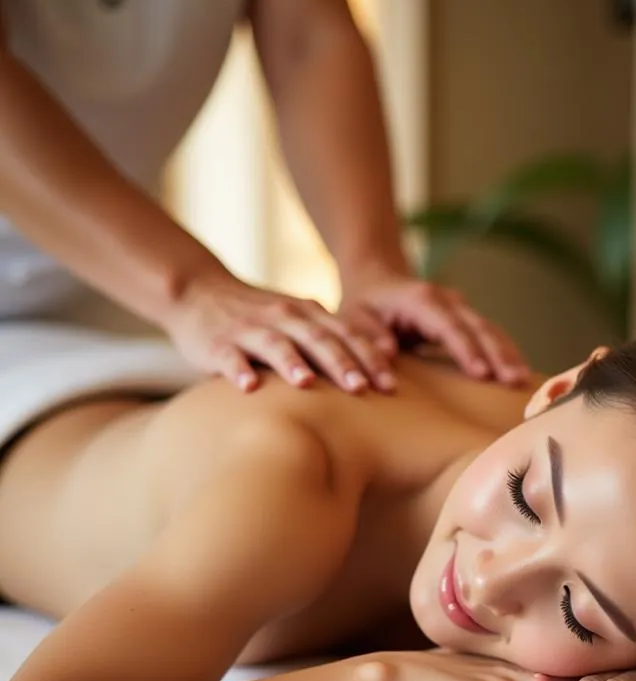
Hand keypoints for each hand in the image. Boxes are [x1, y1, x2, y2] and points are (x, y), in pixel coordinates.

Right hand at [164, 268, 394, 393]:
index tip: (392, 385)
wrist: (198, 292)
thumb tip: (380, 375)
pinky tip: (248, 387)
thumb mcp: (300, 322)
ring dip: (291, 363)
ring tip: (307, 383)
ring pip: (275, 344)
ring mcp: (249, 329)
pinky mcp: (217, 343)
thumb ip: (332, 340)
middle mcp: (283, 318)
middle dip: (341, 363)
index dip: (369, 358)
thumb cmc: (262, 319)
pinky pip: (229, 356)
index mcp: (309, 314)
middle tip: (362, 389)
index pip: (346, 335)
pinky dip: (238, 370)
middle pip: (317, 340)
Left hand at [342, 264, 530, 385]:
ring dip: (509, 355)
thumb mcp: (353, 319)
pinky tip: (520, 373)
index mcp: (421, 300)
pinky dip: (507, 353)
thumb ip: (367, 335)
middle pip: (479, 328)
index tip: (481, 373)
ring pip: (491, 331)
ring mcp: (461, 310)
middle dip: (499, 354)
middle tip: (515, 381)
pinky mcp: (468, 322)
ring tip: (524, 381)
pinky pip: (492, 337)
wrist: (377, 283)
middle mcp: (448, 301)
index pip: (448, 326)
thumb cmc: (363, 306)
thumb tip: (388, 352)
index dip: (466, 349)